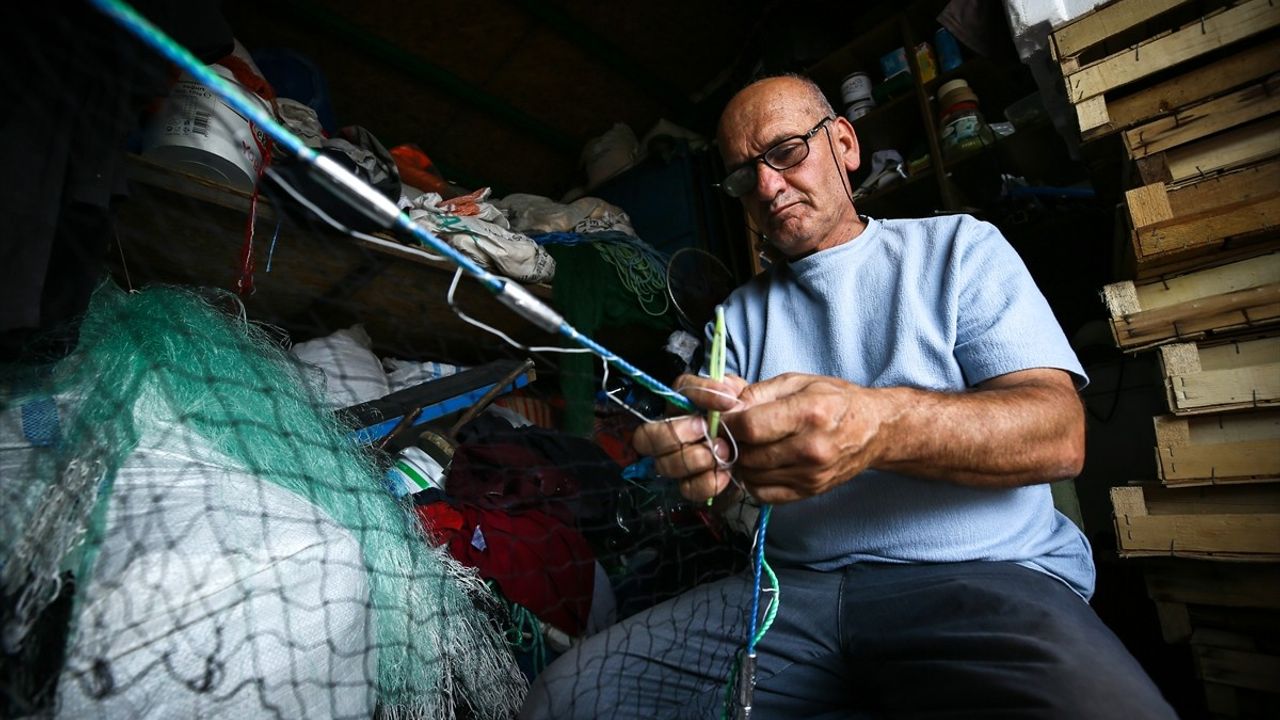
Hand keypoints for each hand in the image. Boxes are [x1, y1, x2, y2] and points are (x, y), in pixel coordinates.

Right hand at [632, 374, 747, 502]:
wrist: (758, 453)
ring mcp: (676, 462)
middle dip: (675, 433)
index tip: (728, 400)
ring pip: (665, 464)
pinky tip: (726, 473)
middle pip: (646, 435)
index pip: (678, 390)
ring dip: (695, 458)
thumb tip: (726, 395)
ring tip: (724, 452)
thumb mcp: (744, 397)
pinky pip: (688, 488)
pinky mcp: (691, 486)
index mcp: (684, 404)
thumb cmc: (745, 422)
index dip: (700, 393)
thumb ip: (733, 390)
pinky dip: (707, 482)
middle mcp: (671, 432)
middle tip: (706, 430)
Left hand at [724, 373, 886, 503]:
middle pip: (748, 454)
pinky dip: (754, 481)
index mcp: (808, 414)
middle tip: (735, 432)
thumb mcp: (798, 382)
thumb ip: (758, 393)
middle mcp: (811, 448)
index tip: (727, 418)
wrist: (875, 429)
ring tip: (750, 446)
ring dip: (742, 462)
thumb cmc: (836, 400)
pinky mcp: (810, 491)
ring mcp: (811, 474)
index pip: (749, 427)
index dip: (729, 423)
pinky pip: (765, 494)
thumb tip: (725, 407)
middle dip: (733, 442)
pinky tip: (760, 465)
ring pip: (752, 476)